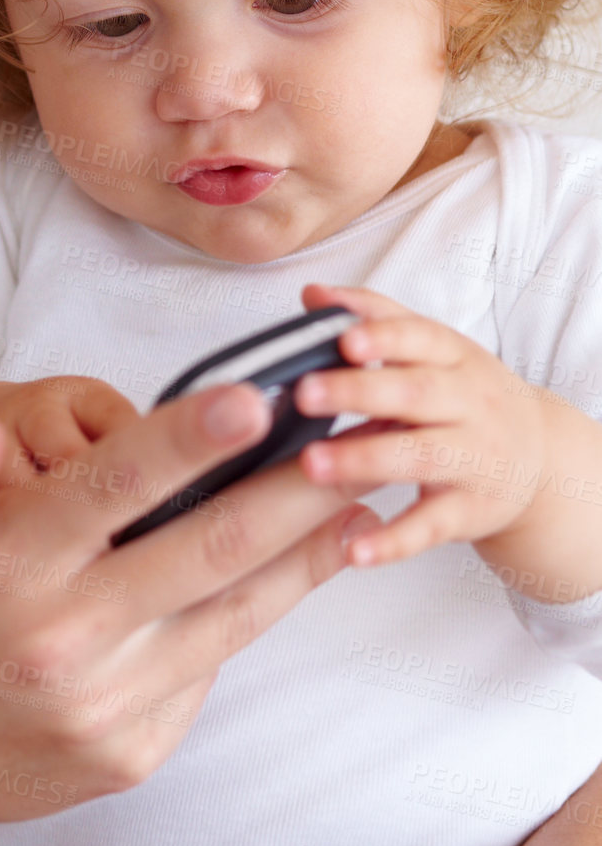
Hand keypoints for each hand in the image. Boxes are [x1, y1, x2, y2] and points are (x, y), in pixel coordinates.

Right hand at [0, 374, 376, 842]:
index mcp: (3, 564)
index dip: (190, 440)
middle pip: (207, 552)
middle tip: (356, 441)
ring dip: (304, 557)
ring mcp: (103, 708)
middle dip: (293, 491)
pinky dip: (250, 613)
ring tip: (358, 504)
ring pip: (231, 618)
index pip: (115, 487)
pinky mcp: (128, 751)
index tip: (256, 400)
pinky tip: (286, 571)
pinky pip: (205, 669)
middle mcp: (63, 642)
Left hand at [295, 283, 550, 567]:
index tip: (342, 338)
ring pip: (420, 456)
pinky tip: (354, 551)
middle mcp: (469, 403)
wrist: (540, 458)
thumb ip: (372, 319)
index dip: (383, 337)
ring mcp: (474, 458)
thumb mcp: (429, 351)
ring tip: (311, 464)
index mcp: (454, 356)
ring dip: (363, 458)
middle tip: (305, 393)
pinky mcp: (472, 510)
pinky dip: (394, 540)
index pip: (419, 338)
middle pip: (415, 393)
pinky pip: (432, 526)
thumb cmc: (463, 395)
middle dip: (359, 391)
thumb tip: (312, 294)